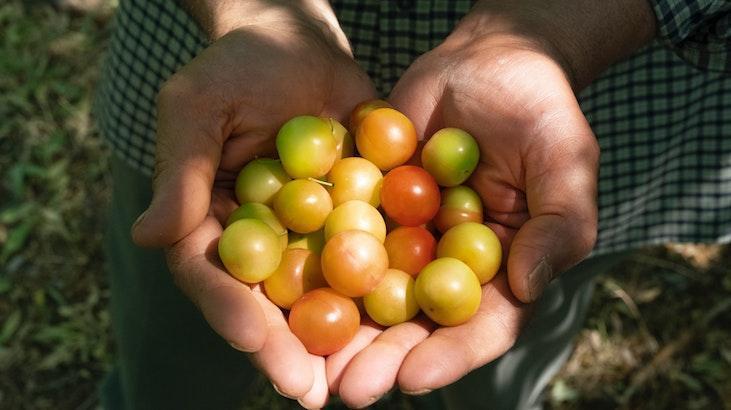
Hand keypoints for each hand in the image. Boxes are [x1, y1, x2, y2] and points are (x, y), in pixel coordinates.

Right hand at [131, 8, 375, 407]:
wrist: (296, 42)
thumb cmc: (236, 68)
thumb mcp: (198, 109)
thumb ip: (182, 172)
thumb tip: (151, 235)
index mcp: (214, 226)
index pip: (214, 277)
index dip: (229, 310)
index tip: (252, 338)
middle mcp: (264, 242)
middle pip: (271, 304)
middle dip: (288, 348)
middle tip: (311, 391)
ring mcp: (313, 235)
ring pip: (324, 295)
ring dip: (342, 340)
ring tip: (361, 381)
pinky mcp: (358, 218)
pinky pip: (374, 256)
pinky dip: (391, 289)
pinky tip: (410, 323)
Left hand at [324, 0, 659, 402]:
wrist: (487, 58)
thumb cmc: (540, 108)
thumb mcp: (566, 160)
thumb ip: (558, 224)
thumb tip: (526, 286)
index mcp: (502, 268)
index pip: (482, 324)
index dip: (451, 355)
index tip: (415, 378)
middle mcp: (450, 264)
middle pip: (419, 323)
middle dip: (386, 357)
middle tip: (350, 388)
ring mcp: (407, 237)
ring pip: (374, 292)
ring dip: (345, 328)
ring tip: (315, 360)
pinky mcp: (370, 205)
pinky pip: (343, 236)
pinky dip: (318, 264)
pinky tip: (288, 290)